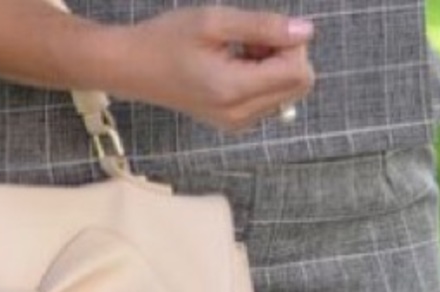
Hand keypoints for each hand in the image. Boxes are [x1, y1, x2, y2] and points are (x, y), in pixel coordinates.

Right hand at [104, 7, 315, 131]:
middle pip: (297, 86)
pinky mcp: (233, 121)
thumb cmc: (167, 40)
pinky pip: (269, 99)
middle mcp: (239, 115)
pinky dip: (262, 77)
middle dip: (285, 56)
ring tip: (238, 52)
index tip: (261, 31)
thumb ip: (264, 26)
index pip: (298, 74)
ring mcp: (236, 122)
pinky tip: (235, 65)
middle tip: (251, 40)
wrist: (132, 68)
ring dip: (273, 66)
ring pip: (286, 93)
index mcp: (234, 91)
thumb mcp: (215, 21)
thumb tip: (306, 31)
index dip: (292, 44)